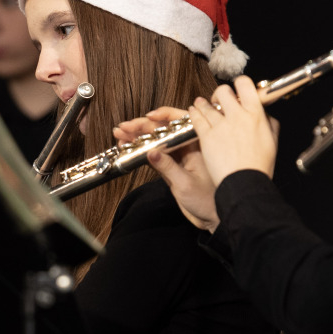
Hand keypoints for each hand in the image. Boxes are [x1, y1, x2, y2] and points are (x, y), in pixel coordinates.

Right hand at [117, 108, 219, 231]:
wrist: (212, 218)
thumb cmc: (208, 201)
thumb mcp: (186, 183)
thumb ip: (167, 167)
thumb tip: (150, 153)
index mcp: (197, 145)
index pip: (179, 122)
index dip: (163, 115)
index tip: (148, 116)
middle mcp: (187, 147)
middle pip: (163, 130)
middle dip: (142, 127)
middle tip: (125, 127)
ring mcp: (178, 157)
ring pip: (155, 141)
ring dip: (138, 137)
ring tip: (120, 135)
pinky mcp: (171, 167)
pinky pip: (153, 155)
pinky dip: (140, 151)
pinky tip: (127, 147)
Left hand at [187, 76, 279, 187]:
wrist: (245, 183)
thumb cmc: (259, 166)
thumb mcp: (272, 142)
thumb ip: (269, 124)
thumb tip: (266, 114)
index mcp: (255, 114)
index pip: (244, 84)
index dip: (239, 84)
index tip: (237, 90)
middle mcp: (237, 116)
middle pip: (223, 91)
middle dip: (220, 94)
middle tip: (219, 100)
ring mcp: (220, 125)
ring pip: (207, 104)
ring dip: (203, 103)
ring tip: (200, 104)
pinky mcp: (207, 136)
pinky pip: (197, 118)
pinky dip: (194, 113)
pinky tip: (193, 111)